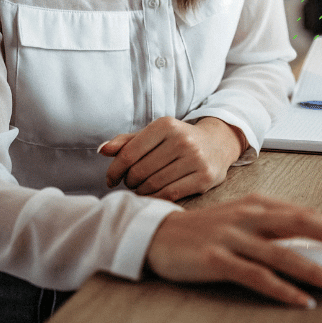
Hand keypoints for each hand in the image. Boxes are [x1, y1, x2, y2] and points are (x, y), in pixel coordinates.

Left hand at [99, 116, 245, 200]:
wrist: (218, 143)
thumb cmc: (178, 139)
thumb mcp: (155, 134)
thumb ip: (128, 141)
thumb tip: (102, 150)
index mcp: (166, 125)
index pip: (129, 153)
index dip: (114, 170)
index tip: (111, 179)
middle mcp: (182, 140)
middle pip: (139, 171)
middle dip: (129, 181)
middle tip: (130, 183)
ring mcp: (195, 159)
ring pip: (153, 184)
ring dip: (141, 191)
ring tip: (141, 188)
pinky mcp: (205, 177)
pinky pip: (170, 194)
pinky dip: (156, 198)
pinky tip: (153, 195)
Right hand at [145, 194, 321, 306]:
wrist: (156, 234)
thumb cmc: (205, 230)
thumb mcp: (240, 219)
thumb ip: (271, 226)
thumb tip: (310, 244)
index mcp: (258, 203)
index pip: (305, 214)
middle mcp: (249, 215)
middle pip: (301, 224)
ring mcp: (233, 237)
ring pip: (283, 253)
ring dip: (315, 269)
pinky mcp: (217, 259)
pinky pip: (257, 276)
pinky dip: (282, 290)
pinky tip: (301, 300)